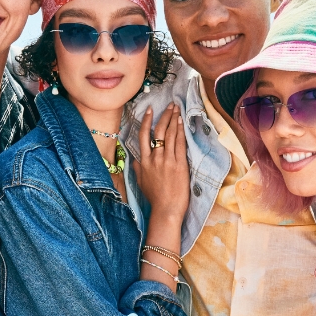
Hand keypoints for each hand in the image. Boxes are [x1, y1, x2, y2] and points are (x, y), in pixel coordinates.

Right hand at [133, 104, 188, 221]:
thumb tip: (134, 160)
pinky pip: (179, 143)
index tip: (149, 110)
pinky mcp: (179, 164)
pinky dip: (180, 131)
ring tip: (177, 110)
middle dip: (164, 115)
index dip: (146, 121)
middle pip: (158, 131)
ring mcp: (167, 160)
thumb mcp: (141, 182)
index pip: (143, 136)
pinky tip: (181, 123)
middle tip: (170, 105)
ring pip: (170, 134)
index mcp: (144, 162)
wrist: (166, 209)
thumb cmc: (155, 198)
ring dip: (173, 120)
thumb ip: (138, 169)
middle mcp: (154, 158)